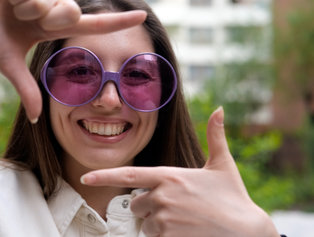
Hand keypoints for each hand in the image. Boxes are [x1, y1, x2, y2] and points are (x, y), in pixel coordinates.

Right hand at [0, 0, 145, 121]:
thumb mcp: (8, 63)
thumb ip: (25, 89)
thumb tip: (36, 120)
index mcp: (54, 26)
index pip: (91, 24)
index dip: (116, 23)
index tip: (142, 17)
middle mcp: (55, 5)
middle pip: (68, 12)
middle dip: (41, 16)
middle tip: (20, 15)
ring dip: (23, 2)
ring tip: (10, 0)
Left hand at [81, 107, 278, 236]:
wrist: (248, 231)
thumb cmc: (234, 197)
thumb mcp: (223, 164)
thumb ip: (215, 136)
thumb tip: (219, 109)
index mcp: (169, 176)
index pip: (128, 175)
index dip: (104, 176)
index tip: (84, 176)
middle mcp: (162, 196)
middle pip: (137, 204)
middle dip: (149, 207)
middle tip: (176, 208)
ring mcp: (164, 218)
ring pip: (146, 224)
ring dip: (158, 224)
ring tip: (184, 220)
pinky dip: (165, 236)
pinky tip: (185, 232)